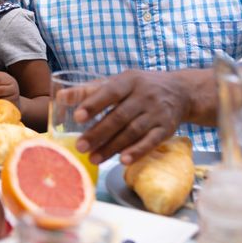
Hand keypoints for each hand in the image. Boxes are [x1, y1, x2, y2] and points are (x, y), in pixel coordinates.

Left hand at [68, 69, 192, 165]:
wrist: (180, 91)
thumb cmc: (139, 87)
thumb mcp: (118, 82)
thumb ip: (90, 90)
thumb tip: (60, 97)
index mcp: (129, 81)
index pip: (109, 92)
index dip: (94, 104)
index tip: (77, 117)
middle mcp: (144, 96)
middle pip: (119, 116)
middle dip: (98, 133)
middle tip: (80, 146)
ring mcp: (156, 113)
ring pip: (132, 132)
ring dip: (112, 147)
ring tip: (94, 159)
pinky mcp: (166, 129)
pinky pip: (151, 142)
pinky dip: (137, 152)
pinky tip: (122, 161)